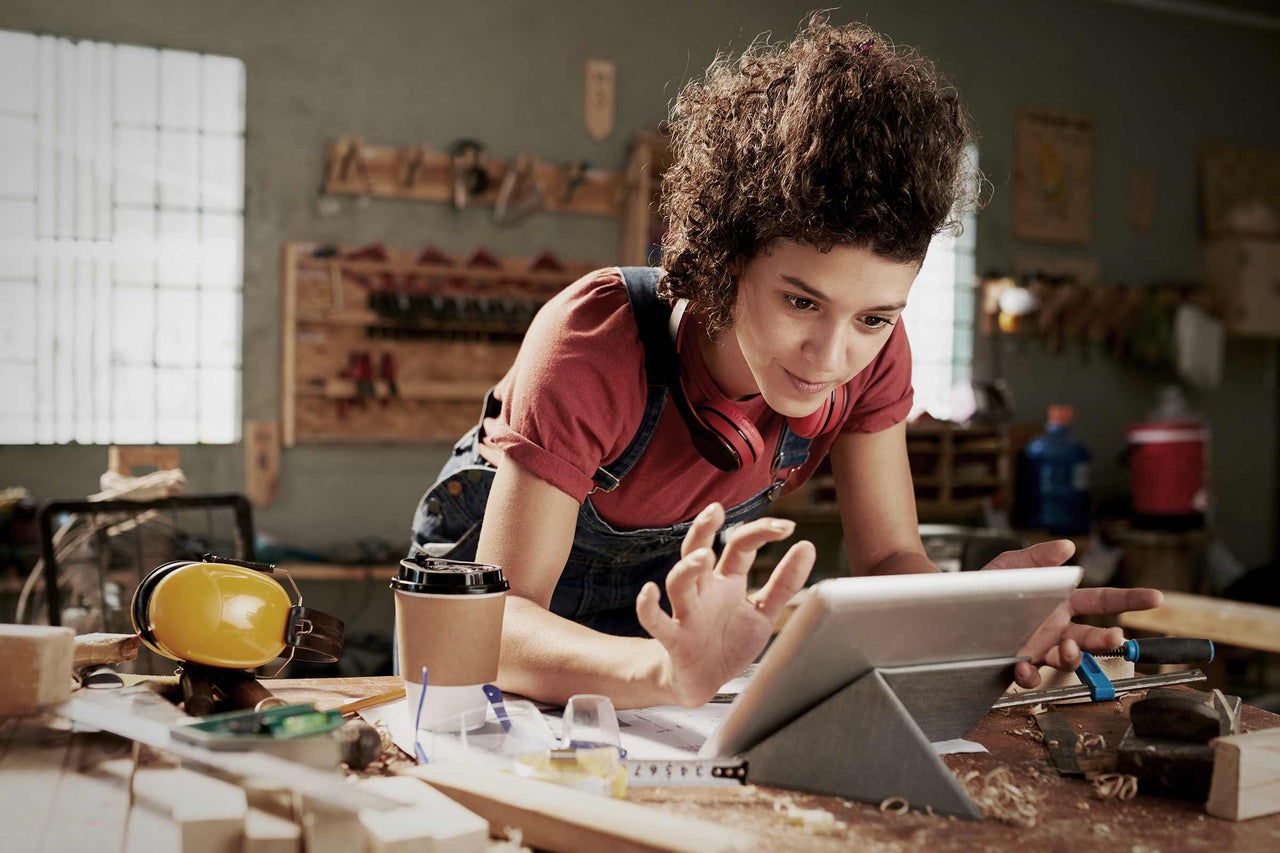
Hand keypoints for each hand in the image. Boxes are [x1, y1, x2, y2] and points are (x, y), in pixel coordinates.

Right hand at [635, 502, 813, 706]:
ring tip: (704, 557)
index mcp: (727, 582)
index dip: (760, 532)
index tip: (787, 527)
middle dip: (704, 528)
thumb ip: (784, 583)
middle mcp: (704, 591)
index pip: (740, 546)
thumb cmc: (729, 642)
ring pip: (678, 582)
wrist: (703, 683)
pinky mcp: (673, 639)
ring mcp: (686, 613)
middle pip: (697, 550)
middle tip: (716, 510)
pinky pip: (654, 620)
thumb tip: (807, 546)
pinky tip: (650, 592)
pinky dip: (648, 606)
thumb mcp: (764, 611)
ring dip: (687, 568)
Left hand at [981, 539, 1164, 687]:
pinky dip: (1029, 674)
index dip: (1129, 599)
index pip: (1102, 600)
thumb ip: (1039, 556)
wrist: (953, 608)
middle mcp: (1056, 629)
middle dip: (1106, 639)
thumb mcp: (1012, 565)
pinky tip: (1024, 666)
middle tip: (1115, 637)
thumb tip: (1067, 546)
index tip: (1155, 597)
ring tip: (1068, 649)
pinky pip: (1030, 675)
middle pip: (1090, 637)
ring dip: (1072, 657)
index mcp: (1061, 602)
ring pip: (1066, 659)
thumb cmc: (988, 586)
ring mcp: (1039, 648)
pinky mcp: (1017, 663)